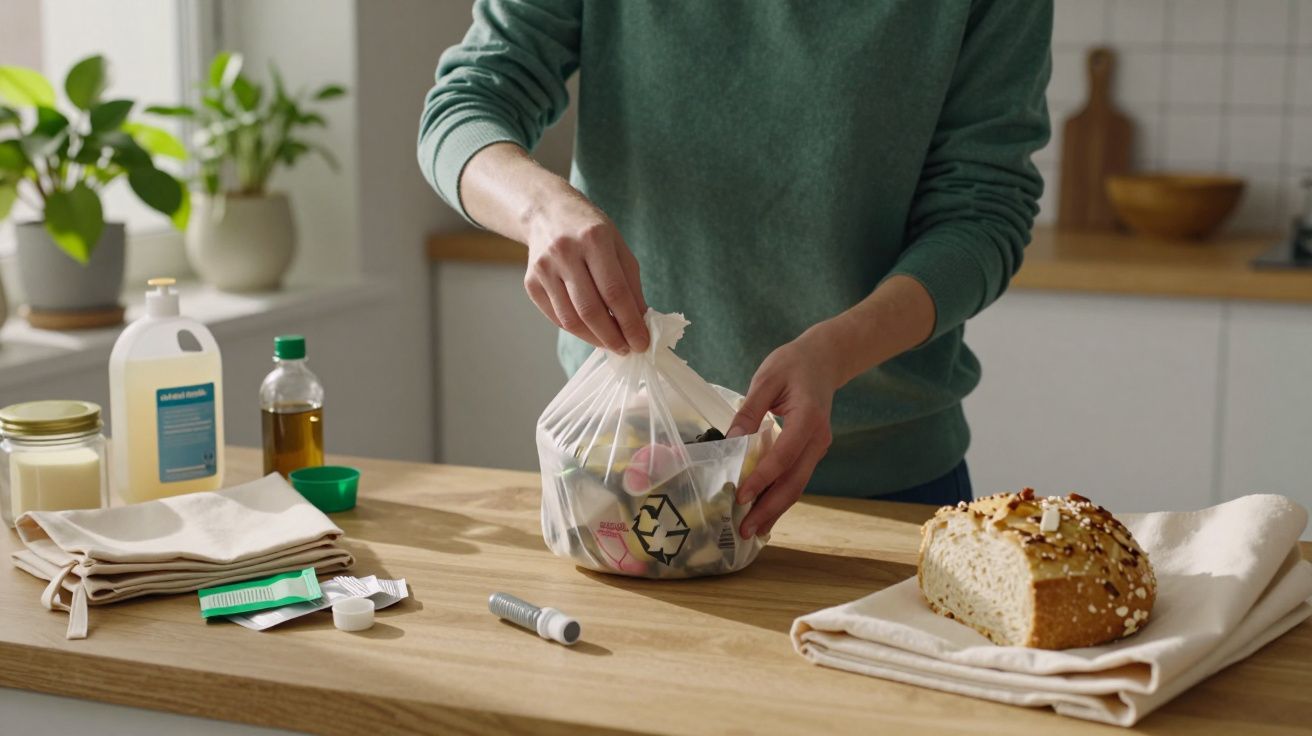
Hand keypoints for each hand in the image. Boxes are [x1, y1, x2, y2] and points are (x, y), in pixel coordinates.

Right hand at [523, 190, 649, 353]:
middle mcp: (565, 253)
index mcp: (594, 239)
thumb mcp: (618, 246)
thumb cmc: (590, 230)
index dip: (630, 323)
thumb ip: (630, 284)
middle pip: (590, 310)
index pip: (615, 292)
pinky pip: (556, 317)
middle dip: (612, 337)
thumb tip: (640, 323)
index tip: (642, 342)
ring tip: (611, 343)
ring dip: (594, 339)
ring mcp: (544, 268)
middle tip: (627, 349)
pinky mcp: (530, 282)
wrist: (546, 212)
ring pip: (570, 319)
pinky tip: (591, 331)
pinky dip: (577, 330)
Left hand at [726, 327, 842, 538]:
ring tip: (753, 530)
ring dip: (776, 509)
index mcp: (809, 418)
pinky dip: (780, 497)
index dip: (762, 478)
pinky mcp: (812, 451)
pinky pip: (797, 478)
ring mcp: (818, 447)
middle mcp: (818, 439)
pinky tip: (764, 512)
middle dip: (770, 508)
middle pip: (794, 481)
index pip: (784, 455)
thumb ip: (749, 410)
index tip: (740, 496)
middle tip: (745, 530)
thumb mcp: (767, 378)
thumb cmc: (793, 364)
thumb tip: (730, 441)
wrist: (825, 359)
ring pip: (798, 485)